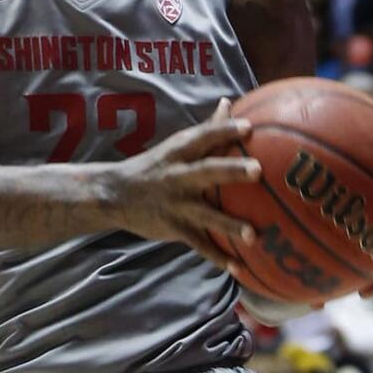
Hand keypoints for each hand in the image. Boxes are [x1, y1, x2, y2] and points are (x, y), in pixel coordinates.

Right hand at [115, 98, 259, 271]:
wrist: (115, 194)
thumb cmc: (155, 166)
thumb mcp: (176, 145)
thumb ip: (207, 128)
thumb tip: (230, 103)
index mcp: (179, 152)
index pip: (204, 137)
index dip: (225, 130)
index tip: (249, 127)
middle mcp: (178, 176)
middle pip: (208, 171)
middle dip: (231, 171)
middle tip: (257, 171)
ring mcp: (176, 204)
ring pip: (206, 214)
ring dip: (229, 225)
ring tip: (253, 235)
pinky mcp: (174, 227)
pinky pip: (199, 245)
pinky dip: (217, 257)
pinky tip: (239, 268)